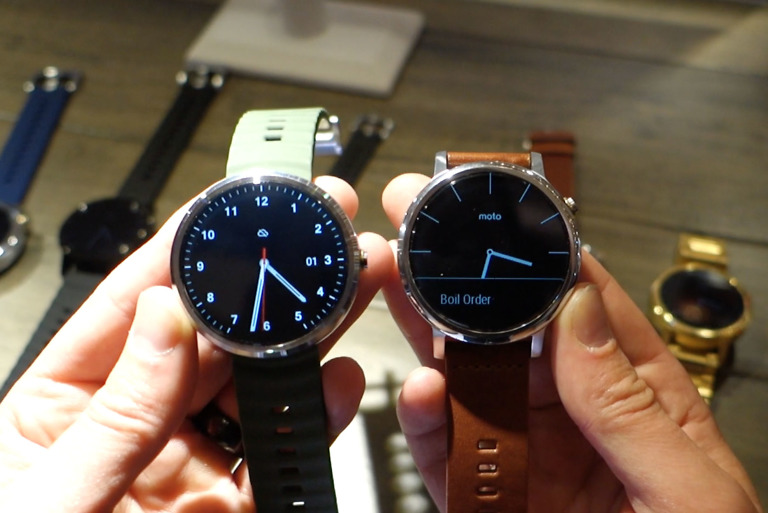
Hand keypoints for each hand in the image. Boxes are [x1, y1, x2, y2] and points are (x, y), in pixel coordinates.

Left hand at [0, 176, 391, 512]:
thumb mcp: (48, 493)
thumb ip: (117, 412)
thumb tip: (166, 320)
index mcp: (66, 402)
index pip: (132, 306)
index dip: (182, 250)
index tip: (229, 209)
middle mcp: (132, 422)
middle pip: (209, 336)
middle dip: (266, 283)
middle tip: (311, 239)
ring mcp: (185, 462)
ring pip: (254, 385)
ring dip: (302, 336)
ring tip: (343, 291)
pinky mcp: (229, 503)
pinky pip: (279, 452)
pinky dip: (314, 413)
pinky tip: (337, 378)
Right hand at [381, 173, 763, 512]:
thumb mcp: (688, 490)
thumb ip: (628, 403)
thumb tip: (578, 313)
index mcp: (637, 398)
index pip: (585, 306)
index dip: (542, 252)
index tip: (500, 210)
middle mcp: (572, 416)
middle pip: (510, 329)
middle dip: (465, 274)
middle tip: (423, 227)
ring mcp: (524, 454)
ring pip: (465, 377)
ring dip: (429, 331)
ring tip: (399, 285)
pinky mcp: (484, 499)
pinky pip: (443, 450)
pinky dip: (422, 420)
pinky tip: (419, 391)